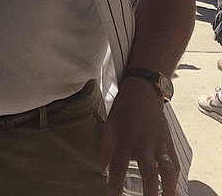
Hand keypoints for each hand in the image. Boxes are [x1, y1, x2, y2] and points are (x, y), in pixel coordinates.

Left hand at [101, 79, 178, 195]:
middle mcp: (142, 144)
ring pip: (166, 169)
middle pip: (148, 173)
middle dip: (150, 192)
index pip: (118, 168)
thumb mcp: (109, 127)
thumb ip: (106, 150)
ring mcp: (158, 143)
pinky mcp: (168, 141)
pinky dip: (174, 175)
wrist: (141, 92)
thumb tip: (102, 171)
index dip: (115, 185)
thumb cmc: (123, 110)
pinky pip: (174, 161)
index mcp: (124, 140)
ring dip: (169, 187)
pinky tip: (172, 185)